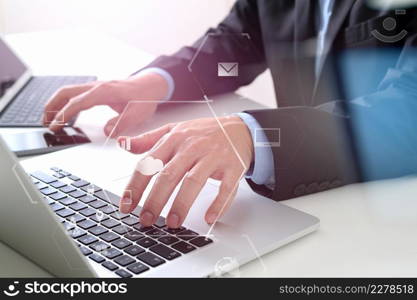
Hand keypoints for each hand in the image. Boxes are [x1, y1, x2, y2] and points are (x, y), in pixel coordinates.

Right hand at [43, 72, 168, 136]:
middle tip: (44, 123)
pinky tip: (66, 115)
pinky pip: (77, 94)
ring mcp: (96, 86)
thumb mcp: (137, 114)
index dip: (63, 115)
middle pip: (65, 92)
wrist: (151, 85)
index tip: (54, 126)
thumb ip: (121, 124)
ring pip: (69, 92)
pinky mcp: (97, 90)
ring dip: (57, 104)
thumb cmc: (144, 98)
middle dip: (52, 107)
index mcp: (103, 92)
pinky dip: (67, 103)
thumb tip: (106, 132)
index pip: (77, 103)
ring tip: (50, 120)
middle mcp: (96, 86)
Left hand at [118, 116, 253, 227]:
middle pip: (169, 175)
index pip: (149, 163)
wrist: (239, 128)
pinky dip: (218, 204)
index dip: (135, 186)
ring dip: (181, 204)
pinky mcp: (232, 166)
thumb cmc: (203, 132)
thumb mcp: (173, 130)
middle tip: (146, 220)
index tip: (126, 206)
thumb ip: (148, 139)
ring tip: (172, 223)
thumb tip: (122, 143)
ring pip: (194, 181)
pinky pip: (226, 188)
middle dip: (155, 200)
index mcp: (173, 139)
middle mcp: (191, 147)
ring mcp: (213, 157)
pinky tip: (209, 218)